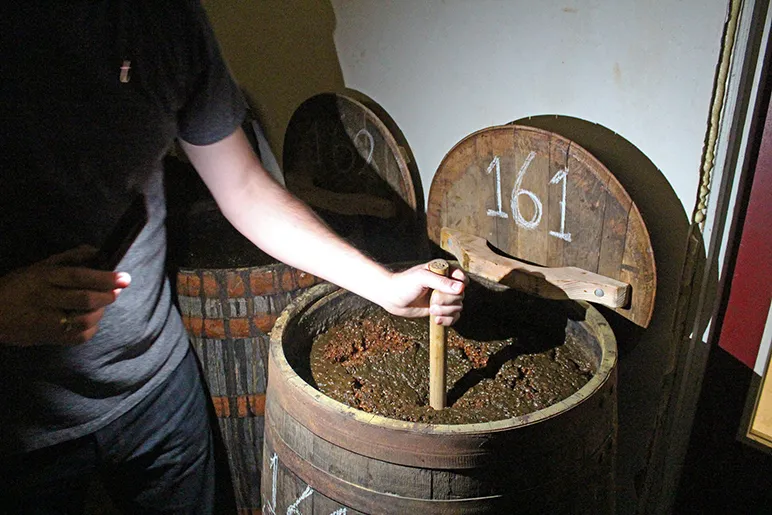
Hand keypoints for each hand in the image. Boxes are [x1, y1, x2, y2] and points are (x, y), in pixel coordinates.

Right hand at [0, 246, 130, 345]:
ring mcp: (45, 321)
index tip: (124, 277)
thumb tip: (97, 252)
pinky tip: (90, 319)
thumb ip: (69, 258)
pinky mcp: (47, 338)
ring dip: (100, 312)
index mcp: (42, 278)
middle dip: (108, 295)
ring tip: (102, 303)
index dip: (104, 278)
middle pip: (84, 299)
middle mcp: (44, 299)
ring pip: (84, 320)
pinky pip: (78, 336)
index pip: (79, 277)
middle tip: (117, 289)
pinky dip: (90, 328)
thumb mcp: (39, 266)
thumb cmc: (17, 286)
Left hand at [379, 262, 466, 325]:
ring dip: (445, 311)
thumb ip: (442, 282)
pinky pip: (454, 317)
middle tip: (432, 300)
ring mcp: (444, 297)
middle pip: (461, 295)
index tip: (450, 290)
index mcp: (444, 271)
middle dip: (447, 301)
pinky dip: (447, 320)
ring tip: (431, 309)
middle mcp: (446, 284)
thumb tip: (461, 287)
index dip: (460, 286)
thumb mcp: (422, 278)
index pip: (463, 278)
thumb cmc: (404, 283)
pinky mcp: (441, 310)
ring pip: (458, 307)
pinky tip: (435, 319)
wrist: (392, 298)